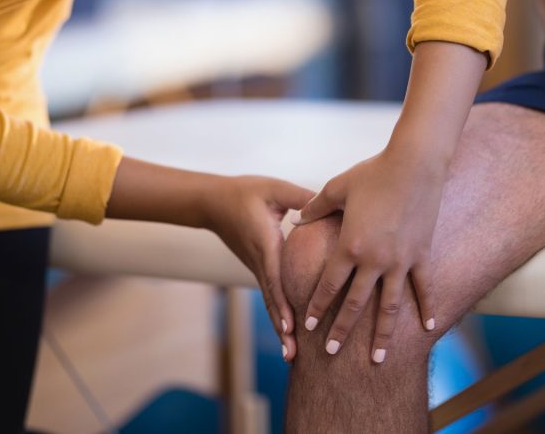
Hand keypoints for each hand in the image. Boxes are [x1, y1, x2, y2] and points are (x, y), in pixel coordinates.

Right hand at [205, 175, 314, 361]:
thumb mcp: (275, 189)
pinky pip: (270, 293)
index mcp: (265, 243)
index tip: (291, 326)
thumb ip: (302, 197)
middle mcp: (260, 261)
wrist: (213, 201)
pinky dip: (278, 313)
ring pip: (270, 301)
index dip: (283, 303)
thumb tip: (331, 208)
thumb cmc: (245, 192)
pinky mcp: (259, 267)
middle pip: (272, 300)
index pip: (275, 278)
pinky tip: (288, 330)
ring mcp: (257, 267)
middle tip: (292, 355)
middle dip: (281, 328)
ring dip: (279, 327)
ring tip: (291, 354)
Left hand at [290, 146, 441, 363]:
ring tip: (378, 359)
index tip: (309, 326)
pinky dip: (427, 309)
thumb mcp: (337, 188)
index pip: (329, 285)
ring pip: (390, 307)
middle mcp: (374, 260)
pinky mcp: (423, 255)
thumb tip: (298, 219)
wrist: (415, 164)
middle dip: (342, 330)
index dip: (318, 306)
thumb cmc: (373, 173)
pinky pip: (425, 289)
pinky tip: (428, 329)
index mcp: (349, 246)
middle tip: (330, 352)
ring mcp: (401, 261)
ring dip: (383, 335)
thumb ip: (316, 207)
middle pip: (355, 304)